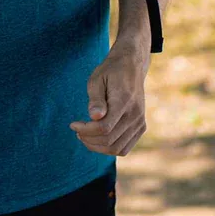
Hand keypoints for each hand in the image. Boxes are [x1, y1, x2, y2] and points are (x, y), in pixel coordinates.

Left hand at [69, 38, 148, 155]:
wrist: (131, 66)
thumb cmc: (110, 71)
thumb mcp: (97, 79)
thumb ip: (95, 99)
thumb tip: (94, 117)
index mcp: (124, 102)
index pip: (103, 128)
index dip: (85, 130)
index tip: (73, 124)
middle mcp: (135, 115)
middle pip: (109, 141)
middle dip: (89, 140)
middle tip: (77, 131)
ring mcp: (140, 122)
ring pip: (118, 148)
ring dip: (98, 147)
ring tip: (85, 136)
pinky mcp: (141, 126)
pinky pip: (125, 147)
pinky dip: (110, 148)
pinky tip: (98, 139)